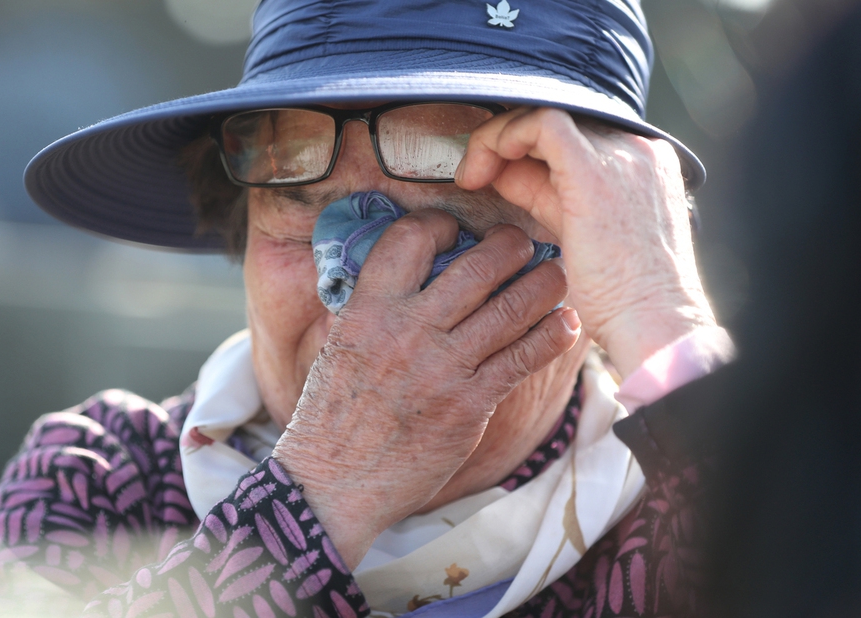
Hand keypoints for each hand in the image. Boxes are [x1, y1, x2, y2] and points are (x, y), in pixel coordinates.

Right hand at [272, 209, 579, 569]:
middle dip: (511, 245)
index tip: (459, 231)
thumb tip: (417, 273)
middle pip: (478, 266)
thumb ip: (377, 305)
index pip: (412, 238)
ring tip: (555, 275)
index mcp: (368, 308)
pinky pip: (524, 358)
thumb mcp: (340, 343)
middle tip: (522, 243)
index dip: (442, 224)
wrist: (334, 482)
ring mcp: (442, 368)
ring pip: (512, 308)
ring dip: (545, 284)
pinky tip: (566, 323)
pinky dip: (552, 335)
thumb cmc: (334, 413)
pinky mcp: (470, 405)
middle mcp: (407, 330)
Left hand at [456, 108, 716, 376]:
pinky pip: (541, 124)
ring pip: (543, 114)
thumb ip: (548, 197)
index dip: (524, 148)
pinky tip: (484, 169)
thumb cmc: (620, 297)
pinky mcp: (595, 171)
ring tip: (472, 175)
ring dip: (497, 139)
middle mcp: (636, 148)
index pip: (570, 134)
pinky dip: (504, 138)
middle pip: (555, 121)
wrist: (653, 324)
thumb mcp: (580, 233)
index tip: (492, 177)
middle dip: (506, 142)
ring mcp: (621, 155)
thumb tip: (504, 175)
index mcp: (640, 162)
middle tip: (474, 176)